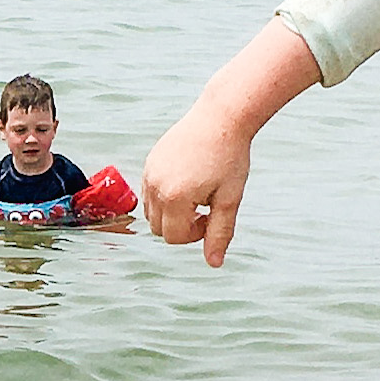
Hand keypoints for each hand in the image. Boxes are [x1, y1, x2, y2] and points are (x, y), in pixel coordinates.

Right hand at [145, 108, 255, 264]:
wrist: (221, 117)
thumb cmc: (230, 157)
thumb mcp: (229, 198)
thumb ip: (220, 233)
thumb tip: (214, 264)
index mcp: (174, 197)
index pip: (174, 237)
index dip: (196, 234)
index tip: (212, 215)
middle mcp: (155, 186)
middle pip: (159, 229)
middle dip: (181, 226)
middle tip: (206, 206)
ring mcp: (149, 173)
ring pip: (151, 212)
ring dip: (171, 213)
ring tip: (197, 194)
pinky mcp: (150, 162)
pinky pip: (149, 193)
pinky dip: (165, 197)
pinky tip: (188, 181)